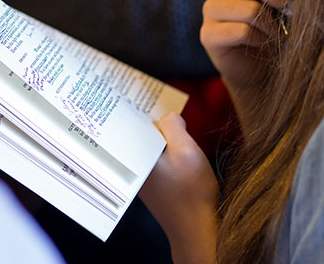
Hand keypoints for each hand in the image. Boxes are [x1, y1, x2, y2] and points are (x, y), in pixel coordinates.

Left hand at [140, 113, 217, 263]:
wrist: (196, 229)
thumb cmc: (191, 193)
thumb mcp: (185, 149)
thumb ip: (173, 126)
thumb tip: (168, 117)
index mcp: (134, 157)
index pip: (127, 125)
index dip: (135, 107)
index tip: (139, 94)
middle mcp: (132, 168)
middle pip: (136, 135)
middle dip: (147, 121)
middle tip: (158, 106)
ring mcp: (141, 178)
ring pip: (146, 147)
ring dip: (156, 137)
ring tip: (170, 125)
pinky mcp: (152, 186)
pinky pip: (153, 160)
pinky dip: (161, 151)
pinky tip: (175, 149)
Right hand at [200, 0, 293, 93]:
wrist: (259, 69)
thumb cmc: (273, 30)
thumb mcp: (284, 5)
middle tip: (292, 9)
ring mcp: (210, 9)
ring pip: (248, 9)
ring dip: (270, 24)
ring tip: (274, 33)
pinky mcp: (208, 34)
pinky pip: (242, 31)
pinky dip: (259, 39)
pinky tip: (259, 43)